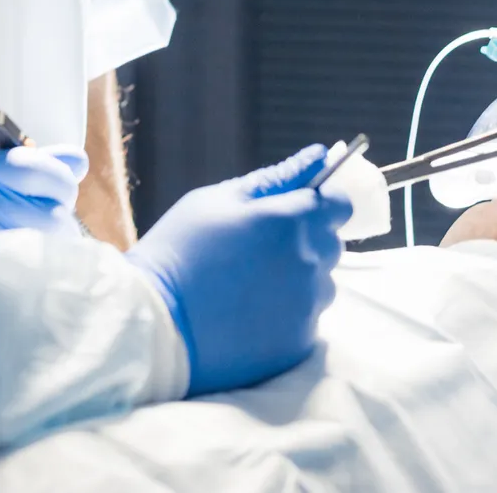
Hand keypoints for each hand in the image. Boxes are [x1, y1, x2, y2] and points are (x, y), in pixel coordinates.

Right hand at [127, 146, 352, 395]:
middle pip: (331, 244)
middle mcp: (309, 262)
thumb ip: (276, 178)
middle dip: (306, 241)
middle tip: (259, 250)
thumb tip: (320, 155)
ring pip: (321, 284)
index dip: (322, 204)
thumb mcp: (218, 200)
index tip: (297, 211)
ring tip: (250, 286)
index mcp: (291, 220)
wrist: (155, 322)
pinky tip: (249, 313)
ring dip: (299, 280)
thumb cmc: (181, 250)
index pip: (340, 204)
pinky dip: (287, 315)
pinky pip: (307, 319)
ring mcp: (307, 306)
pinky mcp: (299, 341)